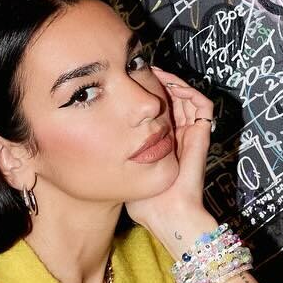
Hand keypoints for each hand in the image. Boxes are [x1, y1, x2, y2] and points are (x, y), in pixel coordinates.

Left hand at [125, 66, 214, 236]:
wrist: (165, 212)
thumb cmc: (143, 198)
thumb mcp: (120, 169)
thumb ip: (110, 154)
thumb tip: (80, 141)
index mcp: (163, 142)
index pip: (157, 110)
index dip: (147, 94)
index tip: (128, 82)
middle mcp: (178, 135)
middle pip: (172, 99)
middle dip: (159, 83)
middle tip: (144, 70)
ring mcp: (191, 134)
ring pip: (187, 97)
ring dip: (172, 83)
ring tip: (155, 72)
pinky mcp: (202, 135)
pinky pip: (202, 105)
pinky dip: (188, 91)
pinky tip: (169, 84)